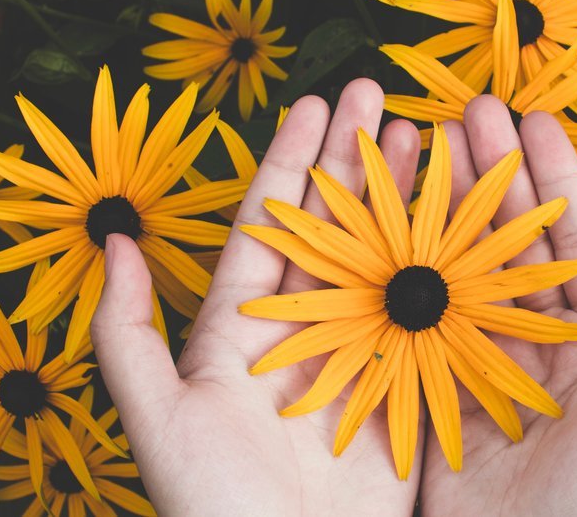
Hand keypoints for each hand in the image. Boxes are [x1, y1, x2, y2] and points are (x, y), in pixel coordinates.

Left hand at [91, 79, 425, 515]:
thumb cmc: (212, 504)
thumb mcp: (156, 416)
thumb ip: (124, 332)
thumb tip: (113, 242)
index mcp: (243, 327)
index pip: (270, 226)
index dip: (290, 163)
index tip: (313, 105)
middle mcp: (303, 331)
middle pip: (333, 228)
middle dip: (354, 161)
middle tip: (381, 98)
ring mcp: (358, 355)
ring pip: (383, 260)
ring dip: (402, 199)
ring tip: (425, 141)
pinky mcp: (404, 389)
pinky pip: (426, 316)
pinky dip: (446, 269)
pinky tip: (463, 223)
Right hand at [417, 96, 576, 515]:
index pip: (574, 239)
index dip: (553, 177)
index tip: (530, 120)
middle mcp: (540, 342)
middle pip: (510, 241)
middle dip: (489, 175)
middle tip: (462, 114)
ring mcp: (484, 362)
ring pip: (461, 268)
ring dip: (442, 209)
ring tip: (420, 150)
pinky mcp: (437, 389)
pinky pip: (419, 318)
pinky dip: (402, 271)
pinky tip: (387, 225)